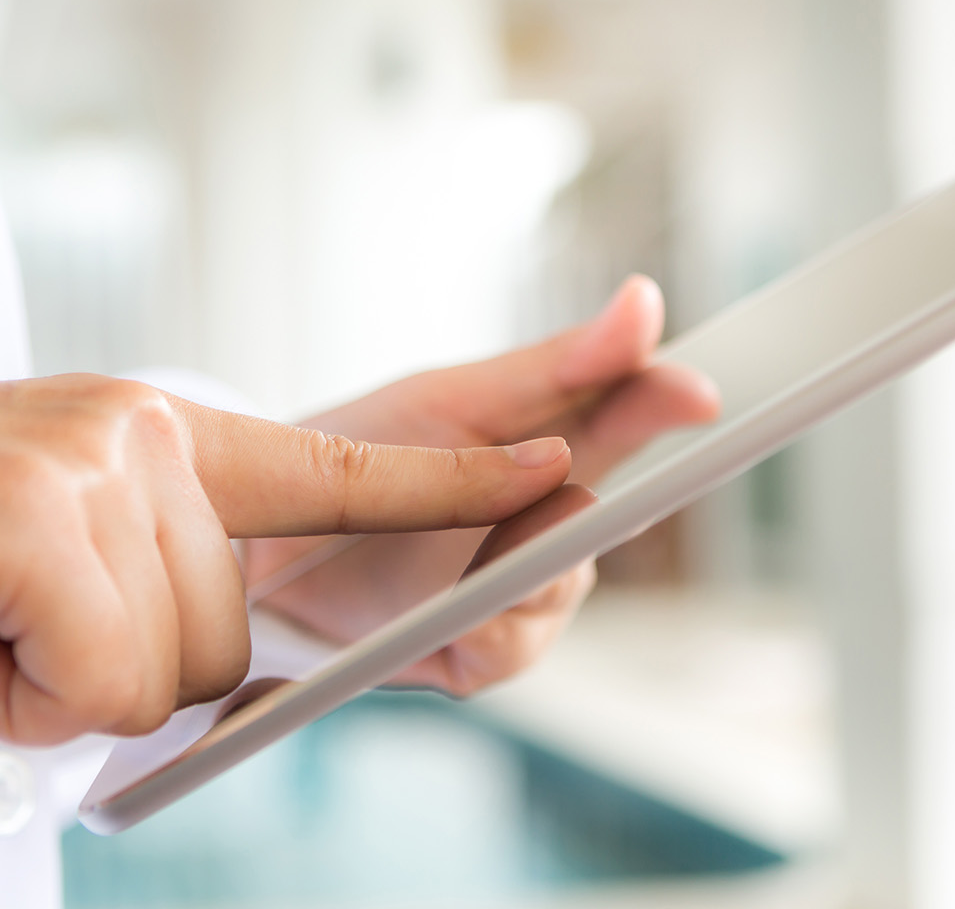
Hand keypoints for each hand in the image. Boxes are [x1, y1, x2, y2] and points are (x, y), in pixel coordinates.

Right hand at [0, 375, 572, 744]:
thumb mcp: (53, 535)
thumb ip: (151, 571)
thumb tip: (206, 663)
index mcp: (167, 434)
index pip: (339, 462)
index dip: (456, 484)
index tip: (563, 479)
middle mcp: (147, 433)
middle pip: (227, 642)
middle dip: (116, 673)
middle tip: (11, 618)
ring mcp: (94, 465)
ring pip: (164, 672)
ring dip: (56, 685)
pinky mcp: (32, 514)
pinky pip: (91, 680)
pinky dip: (11, 697)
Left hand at [247, 275, 718, 693]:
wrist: (253, 536)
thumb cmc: (362, 453)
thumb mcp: (455, 395)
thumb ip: (559, 363)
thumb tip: (647, 303)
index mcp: (552, 445)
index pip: (632, 416)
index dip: (670, 403)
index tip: (701, 391)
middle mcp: (542, 523)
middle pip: (611, 514)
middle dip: (629, 495)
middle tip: (618, 474)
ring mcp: (508, 590)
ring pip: (564, 588)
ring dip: (550, 563)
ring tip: (534, 530)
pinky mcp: (464, 652)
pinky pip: (506, 650)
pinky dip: (498, 622)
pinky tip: (477, 599)